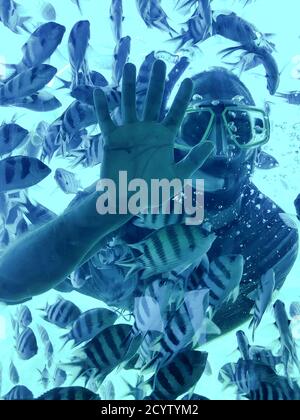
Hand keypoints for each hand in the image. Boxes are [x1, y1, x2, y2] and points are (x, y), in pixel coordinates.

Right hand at [94, 60, 213, 205]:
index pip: (175, 113)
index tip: (189, 81)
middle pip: (153, 101)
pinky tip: (99, 92)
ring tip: (131, 65)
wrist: (127, 201)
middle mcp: (147, 131)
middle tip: (159, 62)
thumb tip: (211, 144)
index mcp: (164, 138)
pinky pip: (106, 120)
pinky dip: (102, 107)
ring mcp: (129, 133)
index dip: (182, 98)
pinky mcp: (111, 139)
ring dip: (129, 85)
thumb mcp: (177, 177)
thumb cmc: (153, 191)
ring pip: (129, 104)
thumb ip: (193, 160)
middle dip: (156, 82)